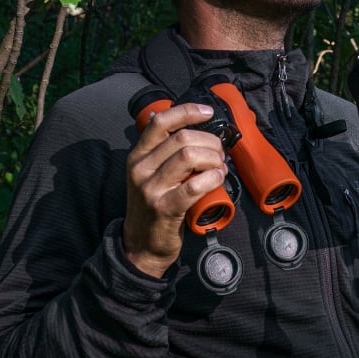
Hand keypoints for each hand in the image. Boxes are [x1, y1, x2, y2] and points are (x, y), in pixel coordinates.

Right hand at [123, 102, 227, 277]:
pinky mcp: (165, 208)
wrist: (141, 245)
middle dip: (210, 142)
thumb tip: (195, 128)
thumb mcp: (149, 174)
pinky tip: (217, 180)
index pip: (161, 122)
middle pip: (183, 138)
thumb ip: (164, 153)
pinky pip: (195, 185)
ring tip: (219, 168)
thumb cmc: (153, 206)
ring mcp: (151, 188)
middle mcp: (141, 168)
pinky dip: (213, 178)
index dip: (188, 112)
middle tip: (220, 155)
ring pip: (190, 156)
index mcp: (138, 155)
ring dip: (214, 160)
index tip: (208, 113)